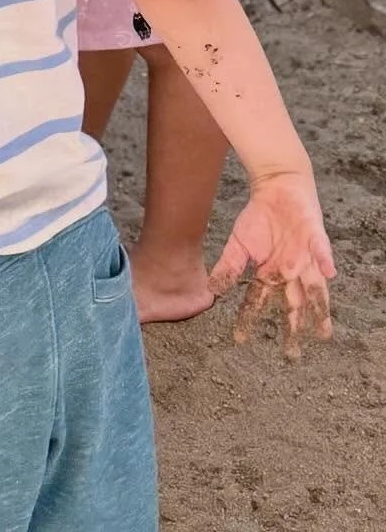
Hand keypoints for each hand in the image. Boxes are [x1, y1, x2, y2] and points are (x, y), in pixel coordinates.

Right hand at [208, 170, 335, 359]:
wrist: (275, 188)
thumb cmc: (258, 218)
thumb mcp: (238, 244)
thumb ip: (228, 267)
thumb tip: (211, 289)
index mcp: (271, 275)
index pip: (260, 302)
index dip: (250, 319)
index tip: (240, 338)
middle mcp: (291, 272)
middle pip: (295, 305)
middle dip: (295, 328)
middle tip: (293, 353)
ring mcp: (306, 258)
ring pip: (315, 287)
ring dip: (319, 307)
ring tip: (323, 331)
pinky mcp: (315, 239)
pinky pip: (321, 250)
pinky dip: (324, 260)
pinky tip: (328, 272)